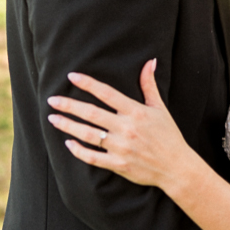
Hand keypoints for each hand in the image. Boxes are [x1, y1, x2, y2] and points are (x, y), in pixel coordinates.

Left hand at [46, 59, 192, 189]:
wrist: (176, 167)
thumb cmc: (168, 135)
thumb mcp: (160, 108)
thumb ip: (149, 85)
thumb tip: (150, 62)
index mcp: (136, 112)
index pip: (107, 93)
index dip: (88, 84)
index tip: (71, 77)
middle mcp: (126, 128)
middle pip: (91, 113)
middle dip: (69, 106)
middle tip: (52, 100)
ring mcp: (121, 147)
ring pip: (87, 135)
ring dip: (68, 126)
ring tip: (53, 119)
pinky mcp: (118, 164)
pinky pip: (92, 157)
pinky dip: (78, 151)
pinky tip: (68, 143)